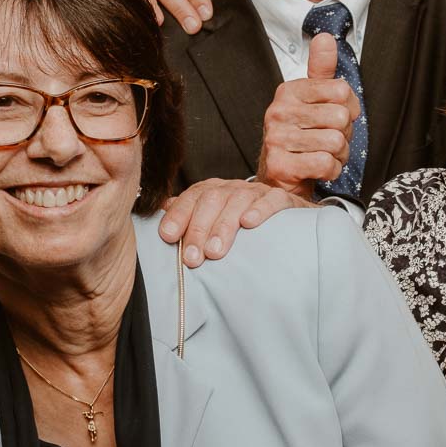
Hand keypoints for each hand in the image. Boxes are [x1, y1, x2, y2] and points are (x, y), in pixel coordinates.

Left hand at [159, 178, 314, 267]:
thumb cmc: (242, 224)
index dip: (178, 215)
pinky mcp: (281, 199)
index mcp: (212, 191)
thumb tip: (160, 218)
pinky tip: (248, 224)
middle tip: (192, 258)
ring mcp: (257, 192)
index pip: (191, 198)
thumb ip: (189, 219)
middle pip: (211, 200)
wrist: (285, 219)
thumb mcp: (213, 222)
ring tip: (215, 251)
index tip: (168, 237)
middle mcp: (232, 188)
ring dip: (223, 226)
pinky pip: (270, 200)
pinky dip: (259, 210)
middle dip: (198, 229)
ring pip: (237, 201)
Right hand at [256, 34, 358, 196]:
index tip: (338, 116)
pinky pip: (325, 163)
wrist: (280, 176)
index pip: (341, 89)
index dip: (350, 107)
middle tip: (330, 139)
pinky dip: (331, 170)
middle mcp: (278, 112)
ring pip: (335, 142)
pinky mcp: (279, 165)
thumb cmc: (302, 135)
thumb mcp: (312, 99)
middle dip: (345, 134)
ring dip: (339, 154)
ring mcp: (276, 138)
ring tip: (325, 153)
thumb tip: (325, 38)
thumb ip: (321, 70)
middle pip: (341, 117)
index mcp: (288, 91)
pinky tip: (319, 168)